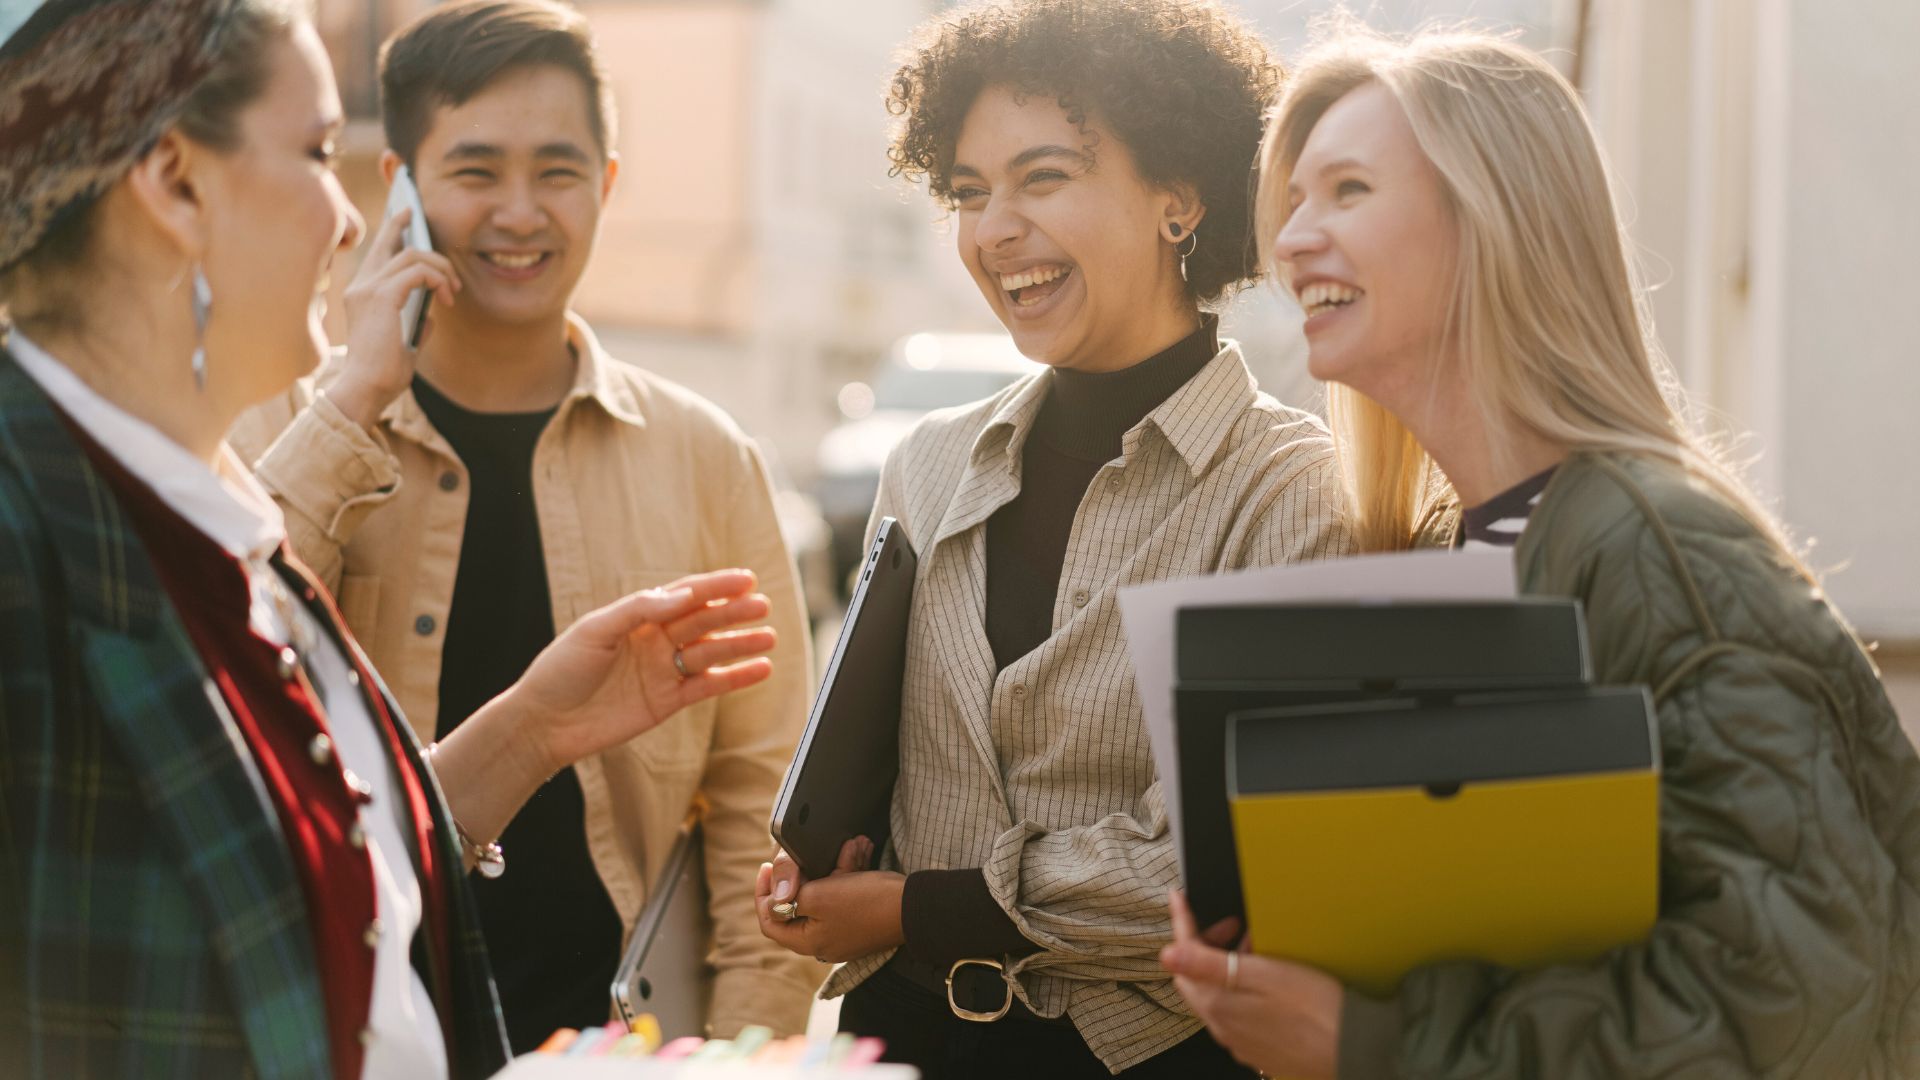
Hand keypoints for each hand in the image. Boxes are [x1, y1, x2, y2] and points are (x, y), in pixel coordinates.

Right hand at [325, 206, 461, 426]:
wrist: (367, 387)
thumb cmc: (383, 371)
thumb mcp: (403, 339)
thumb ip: (414, 320)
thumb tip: (432, 312)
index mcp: (361, 294)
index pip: (376, 254)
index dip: (391, 232)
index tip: (405, 216)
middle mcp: (360, 285)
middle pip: (386, 243)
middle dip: (403, 225)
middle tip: (417, 214)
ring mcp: (368, 288)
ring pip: (411, 255)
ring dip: (440, 268)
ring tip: (453, 289)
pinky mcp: (382, 296)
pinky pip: (417, 271)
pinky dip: (437, 278)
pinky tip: (446, 296)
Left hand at [512, 568, 775, 775]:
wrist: (545, 724)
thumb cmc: (561, 671)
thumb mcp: (594, 630)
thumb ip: (639, 610)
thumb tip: (682, 596)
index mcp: (637, 616)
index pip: (685, 595)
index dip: (715, 586)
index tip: (745, 579)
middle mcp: (655, 640)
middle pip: (703, 621)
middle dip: (733, 613)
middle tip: (763, 606)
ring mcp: (664, 670)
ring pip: (711, 652)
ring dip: (740, 644)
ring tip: (769, 637)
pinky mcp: (668, 701)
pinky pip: (708, 686)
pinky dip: (735, 678)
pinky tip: (760, 669)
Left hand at [756, 837, 902, 962]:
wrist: (914, 907)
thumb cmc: (866, 902)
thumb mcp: (819, 896)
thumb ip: (790, 897)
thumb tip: (775, 900)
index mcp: (809, 941)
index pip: (771, 921)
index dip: (764, 894)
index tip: (768, 867)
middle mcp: (824, 942)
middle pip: (799, 906)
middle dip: (806, 873)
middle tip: (808, 853)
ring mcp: (844, 932)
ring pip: (826, 895)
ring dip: (832, 868)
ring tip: (847, 847)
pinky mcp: (861, 921)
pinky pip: (846, 894)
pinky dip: (849, 874)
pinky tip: (859, 851)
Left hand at [1160, 889, 1341, 1079]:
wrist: (1354, 1051)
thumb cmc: (1317, 1009)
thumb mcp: (1262, 975)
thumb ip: (1208, 965)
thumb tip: (1166, 954)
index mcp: (1218, 1004)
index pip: (1184, 957)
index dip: (1182, 923)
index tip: (1178, 898)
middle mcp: (1223, 1026)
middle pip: (1196, 978)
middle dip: (1204, 945)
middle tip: (1229, 924)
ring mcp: (1240, 1039)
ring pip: (1217, 995)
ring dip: (1225, 967)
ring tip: (1254, 948)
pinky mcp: (1260, 1048)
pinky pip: (1237, 1012)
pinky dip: (1241, 989)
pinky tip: (1266, 981)